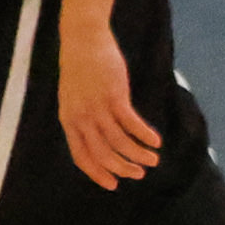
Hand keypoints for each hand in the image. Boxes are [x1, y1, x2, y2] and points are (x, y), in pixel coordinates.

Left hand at [56, 17, 164, 190]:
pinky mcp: (114, 96)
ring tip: (154, 159)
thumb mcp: (74, 97)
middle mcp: (81, 117)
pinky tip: (156, 141)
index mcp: (69, 120)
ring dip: (139, 154)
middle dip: (123, 168)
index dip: (98, 173)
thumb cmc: (80, 69)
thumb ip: (82, 117)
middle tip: (140, 173)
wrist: (82, 39)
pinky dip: (145, 135)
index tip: (114, 184)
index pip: (81, 156)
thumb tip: (98, 137)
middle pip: (103, 154)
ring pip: (120, 142)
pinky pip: (132, 124)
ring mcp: (97, 107)